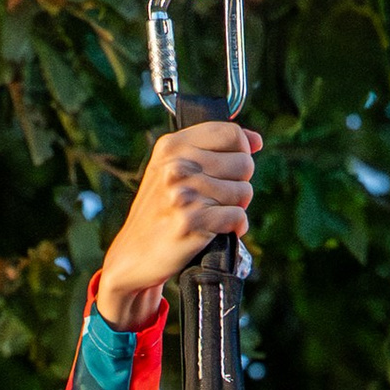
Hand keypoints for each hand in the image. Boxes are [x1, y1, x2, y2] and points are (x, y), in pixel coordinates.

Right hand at [96, 122, 259, 326]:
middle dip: (239, 184)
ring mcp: (184, 194)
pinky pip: (238, 217)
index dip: (242, 151)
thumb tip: (256, 141)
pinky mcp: (192, 222)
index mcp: (172, 146)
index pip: (231, 133)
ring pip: (244, 192)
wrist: (133, 256)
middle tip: (218, 199)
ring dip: (236, 208)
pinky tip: (216, 231)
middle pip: (244, 164)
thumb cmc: (160, 211)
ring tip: (213, 215)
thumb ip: (210, 150)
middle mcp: (177, 166)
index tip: (232, 168)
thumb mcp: (173, 169)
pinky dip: (235, 228)